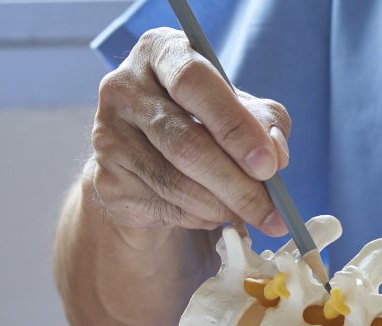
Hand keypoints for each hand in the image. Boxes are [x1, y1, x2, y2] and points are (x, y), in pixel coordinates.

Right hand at [88, 27, 289, 237]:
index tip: (267, 165)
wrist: (150, 153)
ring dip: (222, 207)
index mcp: (160, 52)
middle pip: (185, 143)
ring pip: (175, 182)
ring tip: (251, 214)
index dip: (234, 126)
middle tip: (270, 210)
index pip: (192, 82)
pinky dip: (200, 217)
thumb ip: (265, 122)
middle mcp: (123, 88)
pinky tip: (216, 213)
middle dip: (236, 183)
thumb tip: (275, 155)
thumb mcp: (240, 107)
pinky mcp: (107, 180)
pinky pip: (163, 207)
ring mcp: (108, 136)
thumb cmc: (204, 119)